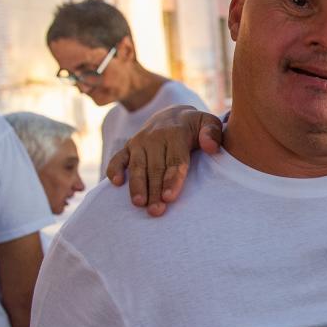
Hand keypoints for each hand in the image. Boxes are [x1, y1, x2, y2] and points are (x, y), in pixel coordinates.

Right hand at [105, 107, 223, 214]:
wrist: (173, 115)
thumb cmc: (195, 126)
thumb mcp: (208, 123)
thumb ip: (212, 133)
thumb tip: (211, 147)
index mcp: (176, 133)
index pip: (175, 160)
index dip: (172, 179)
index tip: (170, 197)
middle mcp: (155, 137)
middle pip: (155, 168)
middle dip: (155, 190)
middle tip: (156, 211)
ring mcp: (140, 142)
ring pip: (137, 166)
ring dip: (137, 186)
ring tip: (139, 203)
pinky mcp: (128, 146)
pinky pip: (118, 158)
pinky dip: (114, 169)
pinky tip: (115, 183)